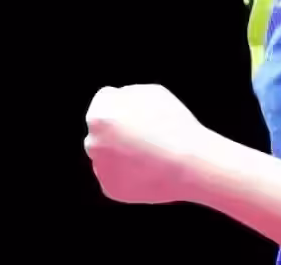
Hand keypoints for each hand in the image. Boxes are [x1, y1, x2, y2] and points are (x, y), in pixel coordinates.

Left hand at [83, 83, 209, 203]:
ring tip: (152, 153)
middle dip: (117, 131)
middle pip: (102, 130)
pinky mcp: (109, 188)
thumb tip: (115, 103)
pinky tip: (149, 170)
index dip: (124, 104)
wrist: (188, 165)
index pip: (104, 101)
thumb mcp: (150, 92)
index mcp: (99, 114)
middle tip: (146, 134)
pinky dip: (129, 174)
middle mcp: (92, 141)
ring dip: (121, 153)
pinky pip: (117, 176)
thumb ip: (126, 94)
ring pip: (108, 154)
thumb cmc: (172, 124)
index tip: (141, 112)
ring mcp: (99, 167)